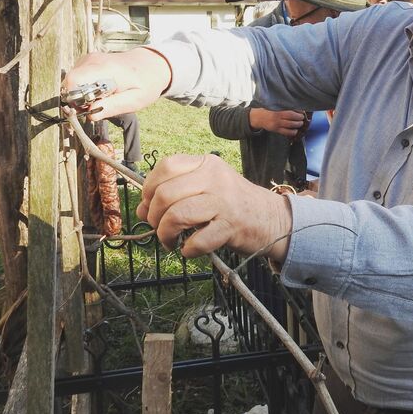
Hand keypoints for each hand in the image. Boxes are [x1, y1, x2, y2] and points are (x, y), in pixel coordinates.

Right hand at [61, 48, 170, 119]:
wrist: (150, 65)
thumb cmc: (145, 83)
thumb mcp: (135, 100)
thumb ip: (113, 107)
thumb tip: (90, 115)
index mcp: (105, 69)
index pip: (74, 80)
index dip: (74, 99)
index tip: (87, 109)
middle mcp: (93, 60)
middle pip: (69, 83)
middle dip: (78, 100)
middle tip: (97, 107)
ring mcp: (89, 59)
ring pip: (71, 82)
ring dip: (81, 95)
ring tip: (102, 99)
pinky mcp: (87, 61)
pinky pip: (76, 79)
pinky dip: (83, 89)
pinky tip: (99, 92)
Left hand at [138, 154, 292, 259]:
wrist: (272, 219)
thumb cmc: (232, 204)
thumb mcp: (206, 187)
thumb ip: (175, 192)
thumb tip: (140, 209)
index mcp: (206, 163)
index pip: (165, 167)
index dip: (149, 189)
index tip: (149, 206)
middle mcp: (214, 178)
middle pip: (165, 195)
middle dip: (153, 217)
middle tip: (159, 229)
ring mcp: (223, 201)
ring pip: (176, 216)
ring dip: (165, 235)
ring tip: (170, 241)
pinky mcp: (231, 226)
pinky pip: (197, 241)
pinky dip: (187, 249)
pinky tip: (189, 249)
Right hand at [249, 108, 308, 137]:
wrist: (259, 117)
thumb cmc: (268, 110)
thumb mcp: (275, 106)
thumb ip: (284, 107)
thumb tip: (297, 109)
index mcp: (277, 111)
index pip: (290, 113)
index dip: (298, 113)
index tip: (302, 112)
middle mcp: (277, 118)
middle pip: (292, 119)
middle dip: (299, 119)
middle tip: (302, 118)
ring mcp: (276, 125)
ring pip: (290, 126)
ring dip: (297, 125)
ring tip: (300, 124)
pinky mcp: (276, 130)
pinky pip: (286, 133)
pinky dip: (292, 132)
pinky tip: (295, 130)